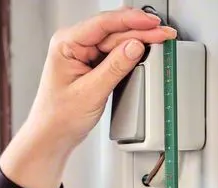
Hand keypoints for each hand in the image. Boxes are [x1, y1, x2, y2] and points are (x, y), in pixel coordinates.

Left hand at [25, 7, 176, 153]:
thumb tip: (135, 46)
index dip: (131, 20)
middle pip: (113, 30)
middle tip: (164, 34)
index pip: (103, 23)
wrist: (52, 136)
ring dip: (138, 40)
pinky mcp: (91, 65)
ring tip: (160, 40)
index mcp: (66, 43)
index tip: (152, 22)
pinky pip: (114, 53)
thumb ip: (114, 67)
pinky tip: (144, 50)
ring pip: (116, 41)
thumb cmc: (58, 117)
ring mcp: (83, 54)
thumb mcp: (91, 92)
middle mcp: (73, 44)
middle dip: (140, 31)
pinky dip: (130, 52)